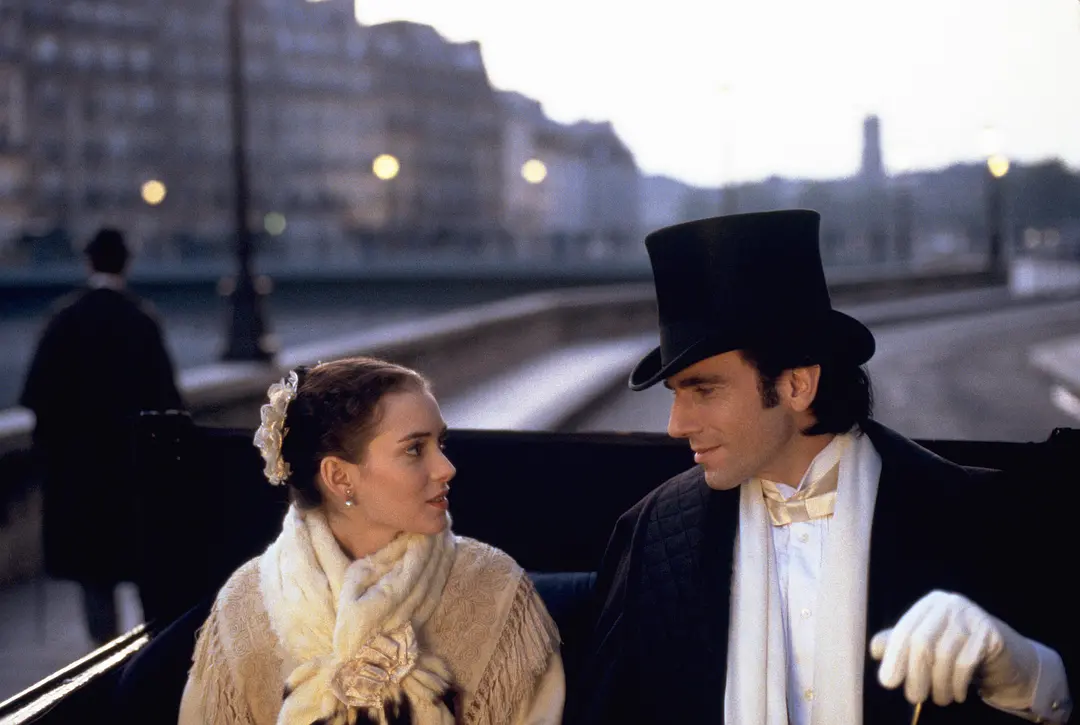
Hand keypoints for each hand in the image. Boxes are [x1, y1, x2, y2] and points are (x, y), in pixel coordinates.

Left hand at [869, 591, 1039, 707]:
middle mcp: (949, 604)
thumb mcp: (927, 646)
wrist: (1004, 658)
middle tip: (914, 697)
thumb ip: (899, 645)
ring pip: (944, 655)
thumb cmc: (957, 651)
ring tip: (939, 699)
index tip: (888, 682)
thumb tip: (875, 649)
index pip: (905, 630)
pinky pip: (966, 663)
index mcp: (929, 605)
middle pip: (922, 642)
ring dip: (938, 684)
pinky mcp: (990, 633)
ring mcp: (972, 616)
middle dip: (915, 674)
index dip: (894, 657)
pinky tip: (956, 694)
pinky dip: (957, 684)